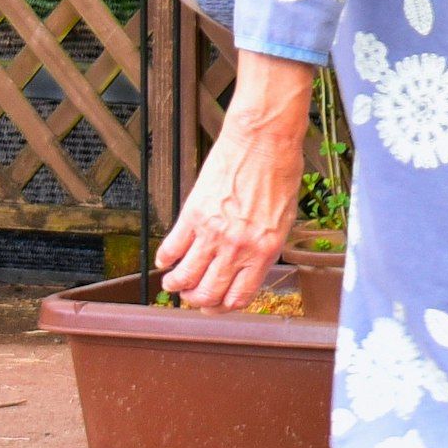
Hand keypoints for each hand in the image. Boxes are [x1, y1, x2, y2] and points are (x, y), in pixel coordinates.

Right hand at [157, 51, 314, 310]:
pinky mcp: (192, 214)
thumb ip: (264, 247)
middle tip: (192, 296)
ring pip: (184, 277)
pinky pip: (170, 249)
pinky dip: (165, 259)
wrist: (264, 140)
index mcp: (264, 250)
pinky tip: (166, 260)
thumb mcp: (283, 219)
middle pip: (208, 293)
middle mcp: (237, 247)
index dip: (223, 307)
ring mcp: (213, 232)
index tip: (216, 305)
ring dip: (176, 285)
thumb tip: (248, 269)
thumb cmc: (279, 174)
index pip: (238, 297)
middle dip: (197, 301)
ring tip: (174, 282)